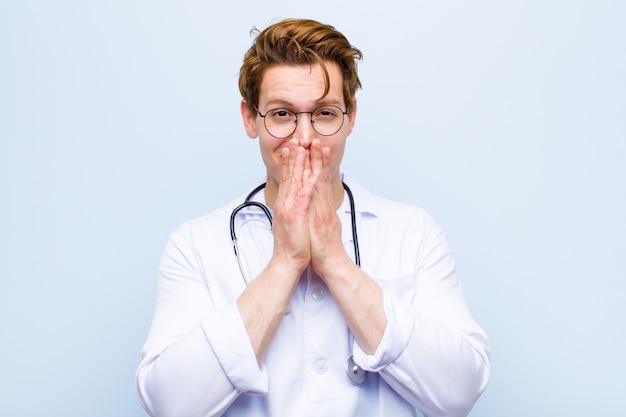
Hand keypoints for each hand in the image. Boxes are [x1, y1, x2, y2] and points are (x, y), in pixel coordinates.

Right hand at [270, 139, 319, 273]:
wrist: (287, 262)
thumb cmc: (293, 246)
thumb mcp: (291, 224)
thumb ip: (292, 211)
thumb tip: (293, 204)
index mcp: (284, 205)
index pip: (286, 179)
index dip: (289, 163)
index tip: (291, 148)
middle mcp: (285, 203)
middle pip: (289, 176)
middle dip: (293, 157)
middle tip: (296, 139)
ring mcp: (290, 208)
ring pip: (296, 181)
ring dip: (301, 164)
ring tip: (305, 147)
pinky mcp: (297, 215)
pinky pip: (305, 195)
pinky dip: (310, 182)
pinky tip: (315, 171)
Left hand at [307, 139, 348, 276]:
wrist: (332, 265)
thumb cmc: (324, 248)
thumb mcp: (323, 226)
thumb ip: (320, 213)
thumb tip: (317, 205)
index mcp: (323, 208)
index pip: (320, 182)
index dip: (318, 165)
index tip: (315, 148)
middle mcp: (324, 207)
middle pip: (321, 178)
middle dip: (318, 158)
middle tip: (316, 140)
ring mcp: (322, 213)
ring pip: (320, 185)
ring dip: (318, 166)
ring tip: (316, 148)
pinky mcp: (320, 221)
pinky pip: (317, 201)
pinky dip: (315, 186)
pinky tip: (314, 174)